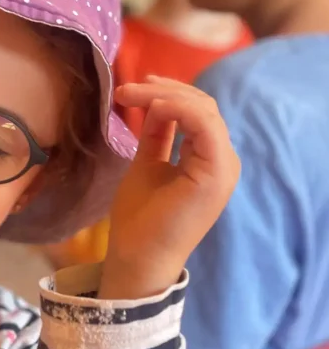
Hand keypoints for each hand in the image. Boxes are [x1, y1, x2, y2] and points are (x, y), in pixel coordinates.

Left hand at [99, 76, 239, 299]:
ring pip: (203, 110)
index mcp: (206, 159)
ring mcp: (223, 166)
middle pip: (201, 106)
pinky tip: (151, 106)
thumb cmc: (140, 220)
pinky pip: (204, 125)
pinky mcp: (217, 172)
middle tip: (125, 90)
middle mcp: (221, 160)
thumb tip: (154, 103)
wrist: (138, 258)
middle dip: (162, 91)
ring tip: (129, 94)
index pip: (195, 113)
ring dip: (165, 96)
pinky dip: (177, 109)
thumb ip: (156, 135)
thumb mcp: (146, 165)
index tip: (129, 91)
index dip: (164, 95)